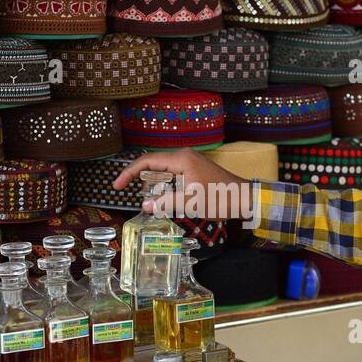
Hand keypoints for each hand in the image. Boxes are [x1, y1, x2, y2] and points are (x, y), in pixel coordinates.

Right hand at [113, 149, 252, 220]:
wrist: (244, 198)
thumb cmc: (220, 199)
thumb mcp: (190, 203)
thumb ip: (166, 203)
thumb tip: (144, 205)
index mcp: (181, 159)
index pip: (147, 161)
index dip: (129, 173)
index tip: (116, 186)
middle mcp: (184, 156)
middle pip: (153, 164)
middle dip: (141, 180)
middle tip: (135, 197)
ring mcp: (191, 161)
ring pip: (163, 170)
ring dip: (154, 185)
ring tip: (152, 201)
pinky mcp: (195, 169)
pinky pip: (173, 174)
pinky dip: (165, 185)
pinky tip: (166, 199)